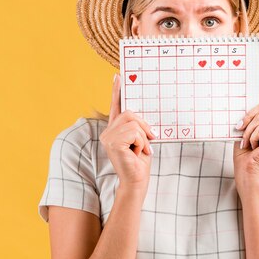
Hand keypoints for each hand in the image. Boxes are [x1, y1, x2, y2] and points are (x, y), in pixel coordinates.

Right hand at [99, 74, 155, 189]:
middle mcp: (108, 131)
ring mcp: (108, 137)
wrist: (137, 181)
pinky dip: (142, 142)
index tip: (118, 76)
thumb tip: (143, 116)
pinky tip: (137, 153)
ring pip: (133, 123)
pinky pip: (134, 133)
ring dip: (143, 137)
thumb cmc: (140, 163)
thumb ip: (139, 127)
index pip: (115, 106)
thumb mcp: (142, 140)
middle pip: (130, 113)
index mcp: (115, 129)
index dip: (116, 91)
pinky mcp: (112, 143)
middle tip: (150, 140)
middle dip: (144, 126)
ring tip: (141, 150)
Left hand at [233, 67, 258, 186]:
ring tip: (247, 144)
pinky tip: (253, 148)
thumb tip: (241, 110)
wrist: (246, 171)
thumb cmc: (243, 154)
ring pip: (258, 118)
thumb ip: (245, 119)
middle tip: (238, 127)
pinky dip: (250, 138)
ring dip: (246, 131)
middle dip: (247, 116)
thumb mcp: (241, 131)